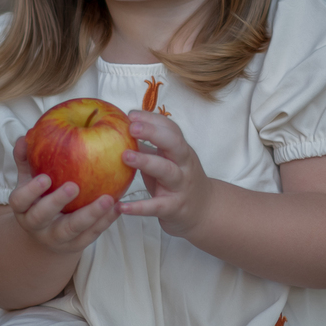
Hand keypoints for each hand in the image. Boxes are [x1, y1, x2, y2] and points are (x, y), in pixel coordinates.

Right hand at [9, 136, 120, 253]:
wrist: (47, 234)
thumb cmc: (40, 197)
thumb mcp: (29, 180)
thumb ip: (27, 159)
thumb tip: (25, 137)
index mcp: (23, 207)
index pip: (19, 200)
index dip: (31, 191)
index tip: (45, 178)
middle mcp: (36, 225)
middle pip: (42, 217)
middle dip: (57, 202)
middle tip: (74, 186)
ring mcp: (56, 237)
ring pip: (72, 230)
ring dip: (90, 215)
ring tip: (107, 199)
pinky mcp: (76, 245)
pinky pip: (91, 235)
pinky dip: (105, 221)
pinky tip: (117, 207)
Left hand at [116, 109, 213, 237]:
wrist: (204, 210)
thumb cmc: (178, 181)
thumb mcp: (167, 161)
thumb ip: (148, 148)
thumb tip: (120, 132)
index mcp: (181, 150)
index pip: (170, 128)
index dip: (152, 119)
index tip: (131, 115)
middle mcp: (184, 165)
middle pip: (174, 143)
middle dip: (153, 133)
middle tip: (131, 128)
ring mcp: (180, 186)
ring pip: (167, 170)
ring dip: (146, 161)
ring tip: (125, 156)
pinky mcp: (174, 208)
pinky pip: (156, 206)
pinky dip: (139, 207)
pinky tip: (122, 207)